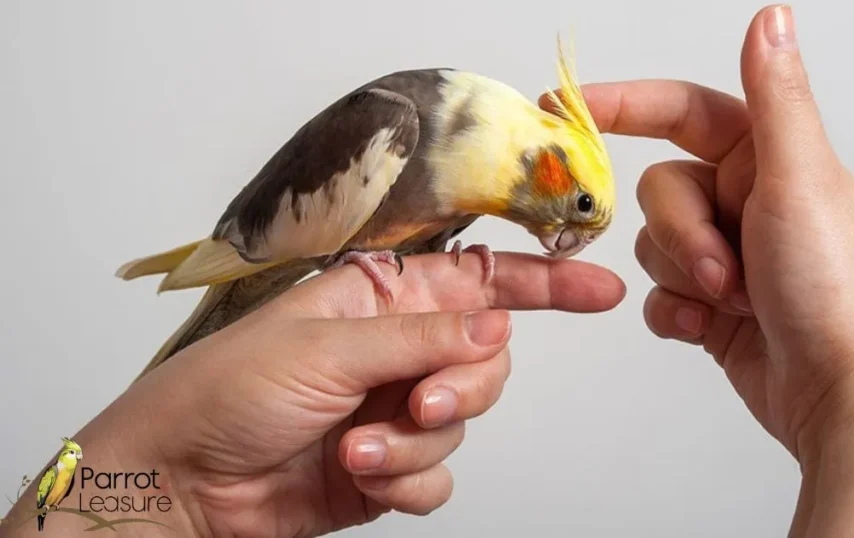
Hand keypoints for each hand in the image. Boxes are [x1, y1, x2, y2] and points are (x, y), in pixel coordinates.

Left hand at [1, 252, 623, 537]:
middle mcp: (396, 348)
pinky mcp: (390, 465)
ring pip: (464, 418)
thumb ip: (422, 338)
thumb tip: (496, 327)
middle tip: (420, 399)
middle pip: (485, 357)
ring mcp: (395, 408)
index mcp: (380, 298)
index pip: (477, 279)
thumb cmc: (228, 391)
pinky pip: (439, 471)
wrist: (186, 482)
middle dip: (464, 383)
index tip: (598, 288)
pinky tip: (361, 474)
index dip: (543, 281)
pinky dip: (407, 478)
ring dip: (417, 437)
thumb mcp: (328, 349)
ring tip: (359, 446)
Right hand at [543, 4, 853, 535]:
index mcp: (770, 159)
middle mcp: (746, 201)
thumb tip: (770, 18)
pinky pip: (657, 295)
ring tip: (731, 301)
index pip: (683, 110)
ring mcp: (726, 256)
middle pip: (660, 189)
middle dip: (681, 233)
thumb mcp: (803, 180)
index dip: (626, 105)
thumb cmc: (839, 289)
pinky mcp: (712, 306)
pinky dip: (676, 313)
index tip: (569, 107)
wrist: (843, 394)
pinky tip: (710, 328)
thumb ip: (776, 99)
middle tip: (723, 269)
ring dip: (683, 276)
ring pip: (653, 245)